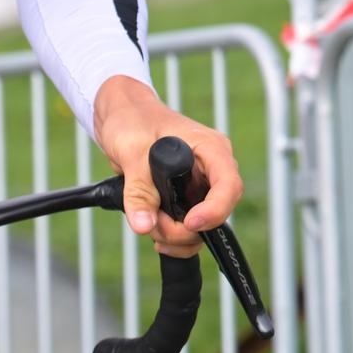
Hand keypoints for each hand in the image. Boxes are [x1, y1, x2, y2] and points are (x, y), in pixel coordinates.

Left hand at [93, 75, 242, 258]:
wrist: (122, 116)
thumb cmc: (132, 120)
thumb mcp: (132, 152)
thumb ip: (138, 190)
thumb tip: (144, 225)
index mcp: (210, 148)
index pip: (229, 185)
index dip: (214, 210)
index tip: (189, 222)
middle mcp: (211, 170)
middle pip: (217, 213)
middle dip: (184, 229)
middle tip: (152, 223)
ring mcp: (200, 186)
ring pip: (202, 227)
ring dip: (174, 235)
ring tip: (145, 221)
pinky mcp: (187, 199)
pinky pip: (189, 229)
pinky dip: (172, 237)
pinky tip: (151, 227)